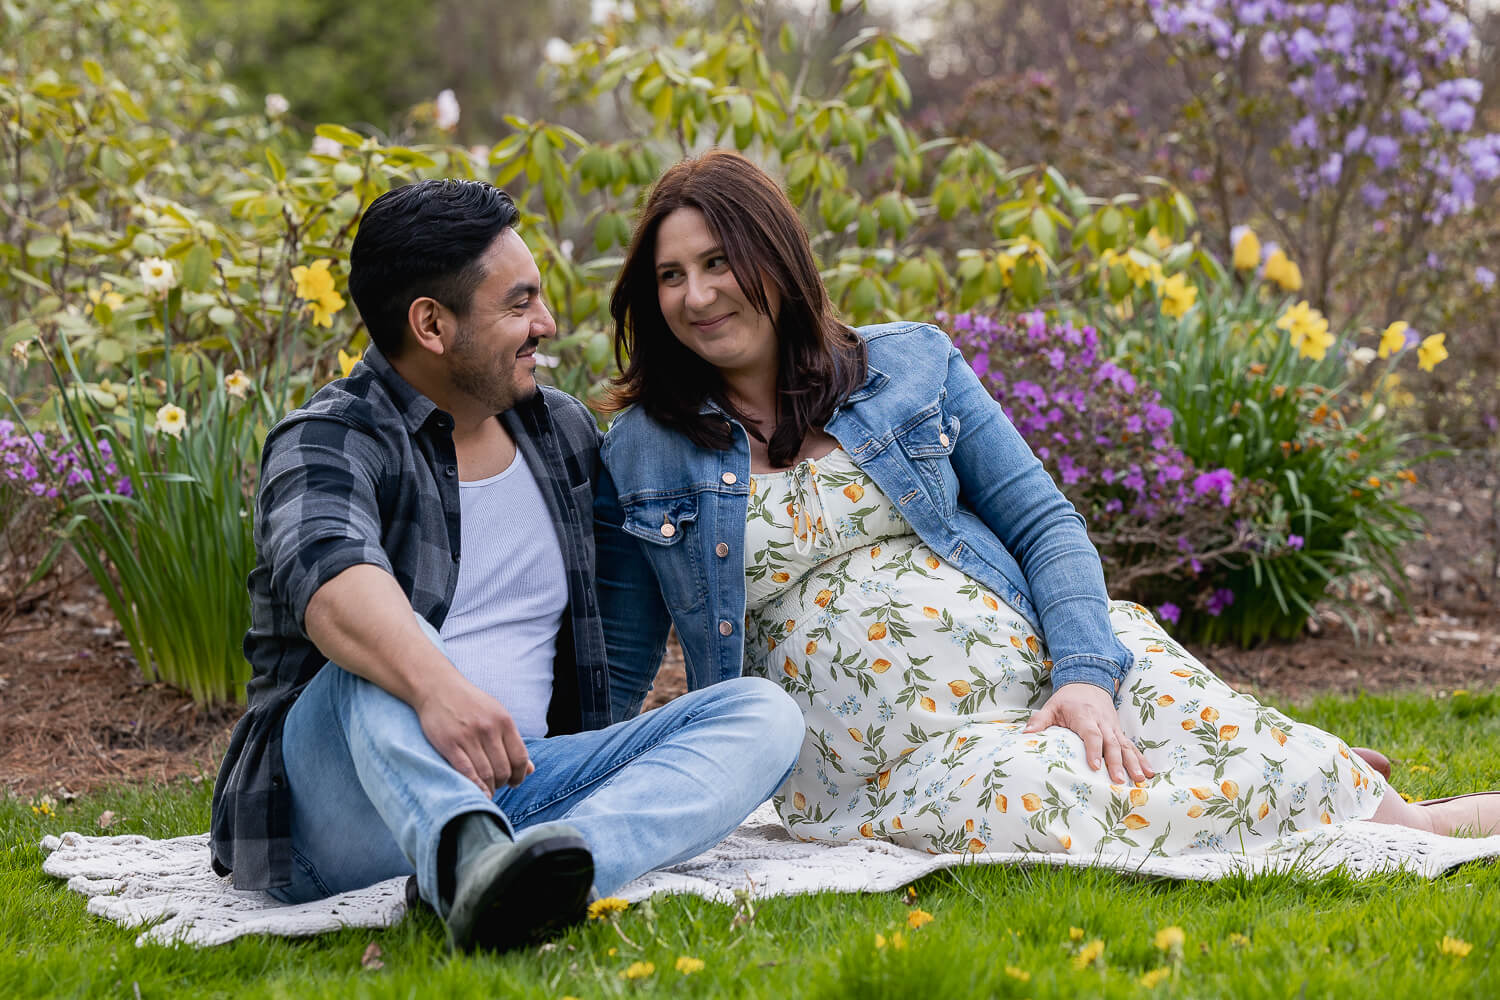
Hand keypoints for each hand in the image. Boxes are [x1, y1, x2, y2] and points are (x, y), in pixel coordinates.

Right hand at [412, 674, 533, 796]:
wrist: (439, 688)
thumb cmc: (471, 704)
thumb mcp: (497, 715)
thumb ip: (512, 742)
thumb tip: (529, 769)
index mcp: (504, 721)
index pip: (520, 757)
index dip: (519, 775)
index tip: (514, 783)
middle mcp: (489, 729)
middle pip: (503, 769)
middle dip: (502, 783)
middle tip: (497, 786)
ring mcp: (469, 736)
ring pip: (486, 774)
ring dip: (489, 788)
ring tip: (487, 790)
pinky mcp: (450, 744)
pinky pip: (467, 772)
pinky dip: (475, 787)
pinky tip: (478, 792)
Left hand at [1023, 682, 1152, 783]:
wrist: (1088, 681)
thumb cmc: (1067, 698)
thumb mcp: (1051, 706)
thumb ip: (1039, 721)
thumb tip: (1025, 736)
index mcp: (1084, 716)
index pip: (1091, 734)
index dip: (1093, 749)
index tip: (1094, 766)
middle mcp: (1102, 722)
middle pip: (1111, 743)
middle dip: (1116, 762)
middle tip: (1119, 780)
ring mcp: (1113, 727)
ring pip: (1125, 745)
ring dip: (1133, 763)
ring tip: (1140, 779)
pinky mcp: (1119, 731)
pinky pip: (1131, 745)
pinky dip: (1141, 758)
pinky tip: (1149, 772)